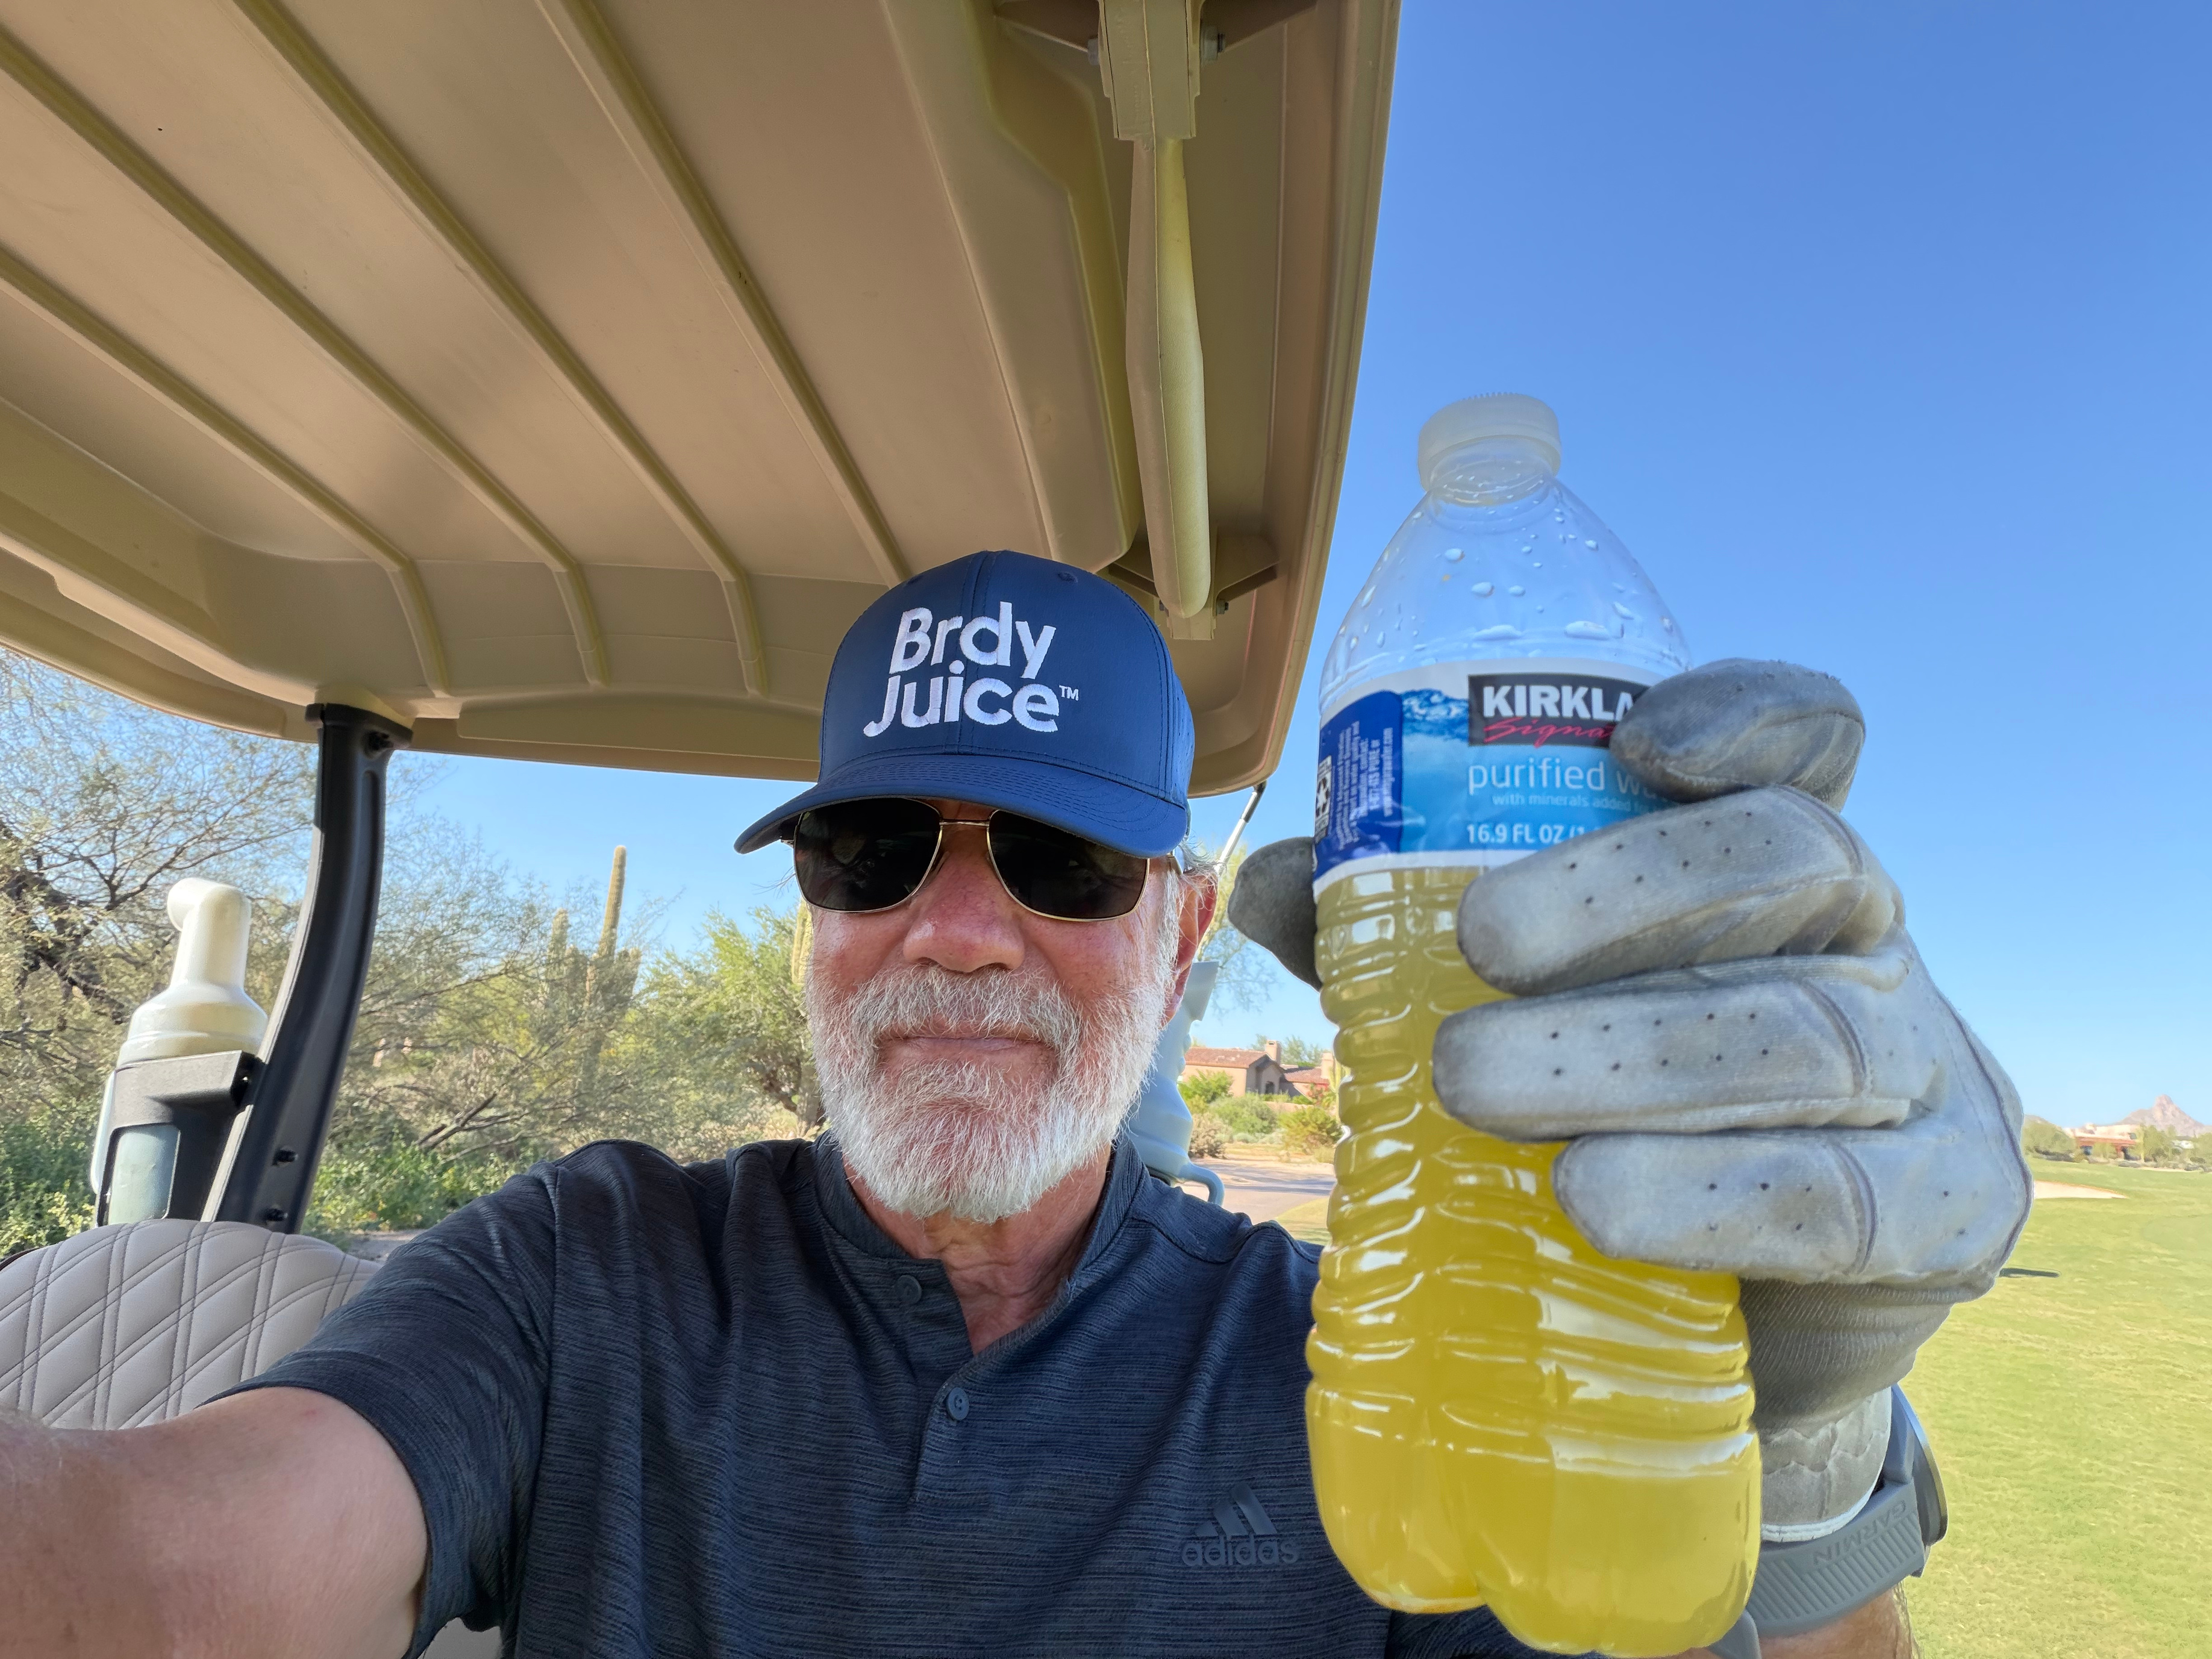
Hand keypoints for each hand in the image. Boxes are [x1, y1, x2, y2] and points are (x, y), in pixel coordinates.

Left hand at [1227, 661, 2031, 1534]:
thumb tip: (1270, 885)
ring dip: (1637, 1056)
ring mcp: (1927, 1072)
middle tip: (1479, 943)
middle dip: (1630, 888)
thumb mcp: (1506, 1002)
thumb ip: (1389, 932)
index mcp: (1774, 866)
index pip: (1810, 745)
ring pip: (1810, 1033)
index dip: (1745, 715)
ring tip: (1476, 1088)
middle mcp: (1868, 942)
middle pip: (1796, 860)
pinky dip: (1715, 1199)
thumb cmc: (1607, 1111)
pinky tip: (1596, 1204)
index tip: (1637, 739)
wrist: (1723, 1314)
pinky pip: (1852, 1200)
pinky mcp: (1945, 1213)